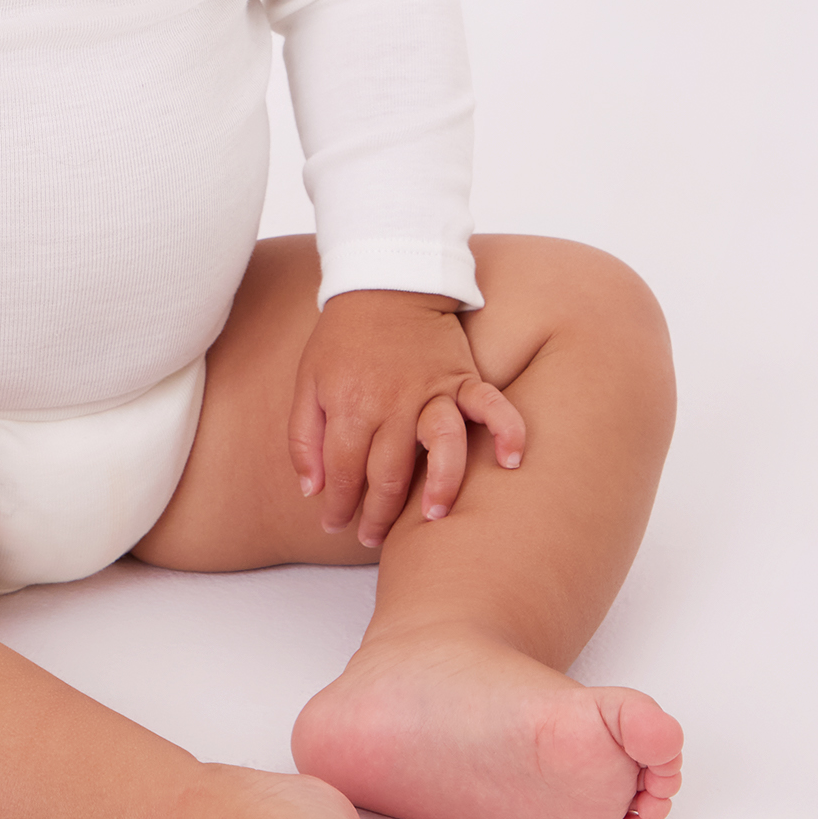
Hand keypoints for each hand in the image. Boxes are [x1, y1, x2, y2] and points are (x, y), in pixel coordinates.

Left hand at [288, 290, 525, 549]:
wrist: (383, 280)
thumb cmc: (342, 337)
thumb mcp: (308, 381)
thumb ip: (304, 437)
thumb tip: (311, 490)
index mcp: (350, 405)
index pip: (344, 472)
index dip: (338, 505)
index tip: (335, 525)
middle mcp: (393, 403)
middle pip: (389, 473)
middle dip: (379, 514)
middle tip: (372, 537)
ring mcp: (432, 390)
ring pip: (440, 448)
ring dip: (441, 486)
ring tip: (436, 517)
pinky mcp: (463, 376)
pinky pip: (491, 406)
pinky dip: (507, 431)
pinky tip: (513, 461)